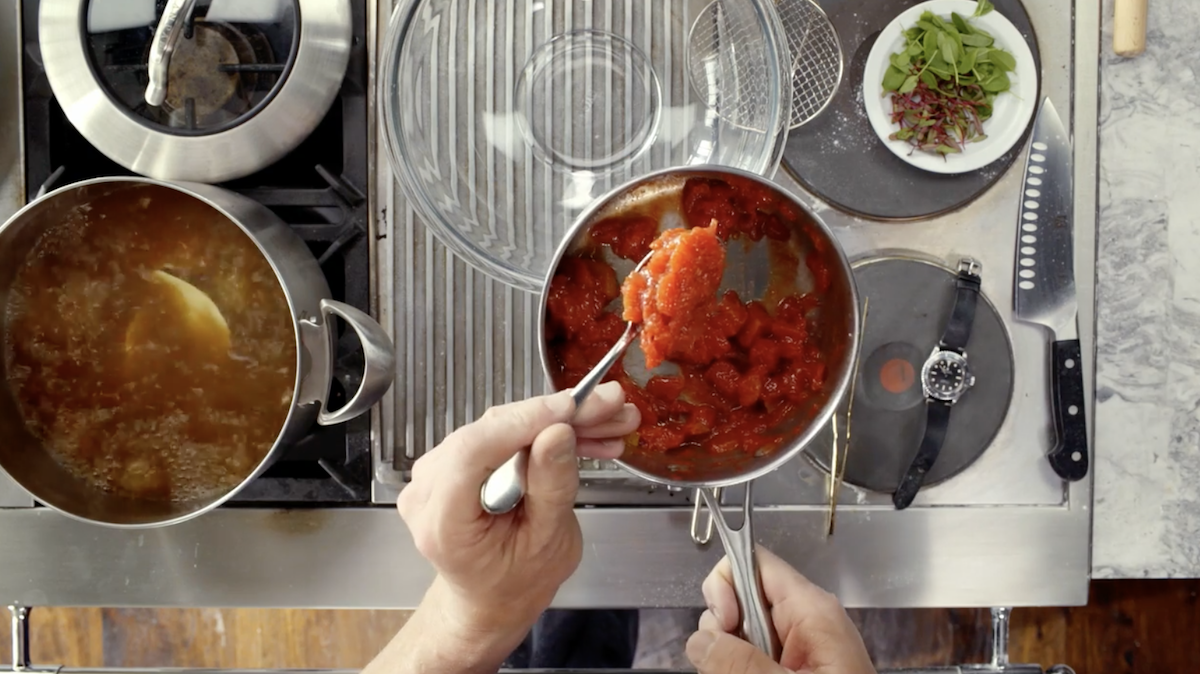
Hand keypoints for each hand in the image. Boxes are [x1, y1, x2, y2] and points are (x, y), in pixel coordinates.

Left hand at [394, 381, 638, 669]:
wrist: (492, 596)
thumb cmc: (513, 582)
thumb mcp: (546, 544)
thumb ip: (551, 486)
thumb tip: (558, 432)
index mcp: (442, 522)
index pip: (474, 450)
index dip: (525, 422)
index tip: (572, 408)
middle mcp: (429, 490)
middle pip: (492, 431)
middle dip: (556, 416)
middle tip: (609, 407)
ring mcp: (438, 471)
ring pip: (503, 426)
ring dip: (559, 421)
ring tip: (609, 423)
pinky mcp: (457, 459)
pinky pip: (502, 432)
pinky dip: (543, 431)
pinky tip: (584, 434)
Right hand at [687, 547, 875, 673]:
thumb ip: (741, 663)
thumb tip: (701, 640)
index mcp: (812, 612)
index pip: (755, 561)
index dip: (727, 584)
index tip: (725, 621)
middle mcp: (803, 625)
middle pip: (738, 600)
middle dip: (721, 631)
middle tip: (734, 666)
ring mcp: (794, 652)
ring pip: (736, 636)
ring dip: (727, 660)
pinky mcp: (787, 672)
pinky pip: (747, 660)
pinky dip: (737, 671)